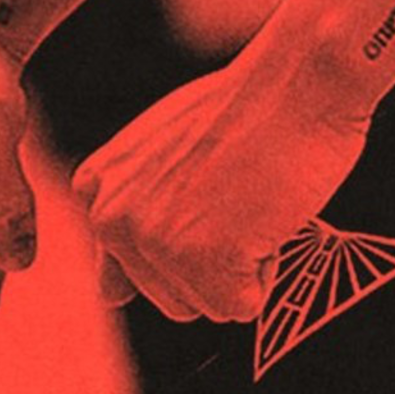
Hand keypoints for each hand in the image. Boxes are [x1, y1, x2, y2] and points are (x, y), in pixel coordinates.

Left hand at [74, 52, 373, 322]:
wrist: (296, 86)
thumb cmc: (245, 113)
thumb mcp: (163, 157)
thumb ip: (132, 219)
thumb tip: (107, 297)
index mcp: (98, 191)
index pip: (132, 273)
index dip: (187, 243)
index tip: (204, 195)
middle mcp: (111, 218)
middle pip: (173, 299)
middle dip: (215, 262)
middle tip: (233, 194)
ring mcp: (153, 240)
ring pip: (208, 305)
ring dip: (241, 265)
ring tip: (248, 200)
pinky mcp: (199, 260)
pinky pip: (242, 308)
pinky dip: (266, 270)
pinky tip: (264, 214)